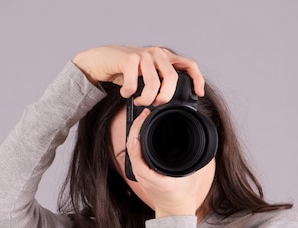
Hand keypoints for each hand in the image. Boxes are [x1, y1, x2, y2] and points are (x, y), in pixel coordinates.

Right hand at [72, 45, 204, 105]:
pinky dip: (128, 93)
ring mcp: (143, 55)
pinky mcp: (129, 59)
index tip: (198, 94)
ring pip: (154, 83)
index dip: (197, 79)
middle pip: (172, 78)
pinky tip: (125, 93)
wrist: (99, 60)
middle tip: (155, 104)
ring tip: (138, 101)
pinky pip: (133, 84)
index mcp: (164, 57)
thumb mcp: (144, 74)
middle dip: (165, 97)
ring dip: (145, 98)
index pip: (188, 65)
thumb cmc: (122, 69)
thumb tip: (166, 101)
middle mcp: (156, 53)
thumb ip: (157, 81)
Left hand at [125, 109, 215, 218]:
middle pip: (132, 148)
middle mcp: (143, 175)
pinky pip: (134, 153)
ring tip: (142, 117)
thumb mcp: (193, 176)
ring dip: (135, 132)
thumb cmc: (184, 194)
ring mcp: (140, 173)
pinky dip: (136, 140)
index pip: (138, 157)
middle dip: (136, 128)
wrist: (174, 210)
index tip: (142, 124)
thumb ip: (197, 159)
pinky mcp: (140, 171)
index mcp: (154, 178)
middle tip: (144, 113)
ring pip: (131, 149)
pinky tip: (140, 130)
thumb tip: (205, 142)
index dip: (137, 141)